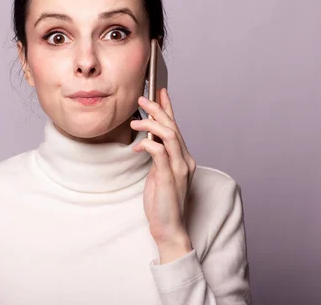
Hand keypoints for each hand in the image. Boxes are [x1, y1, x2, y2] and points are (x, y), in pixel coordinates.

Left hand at [130, 88, 196, 262]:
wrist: (168, 228)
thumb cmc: (162, 203)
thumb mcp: (159, 174)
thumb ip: (158, 157)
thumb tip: (148, 141)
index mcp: (183, 158)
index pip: (176, 127)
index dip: (168, 108)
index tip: (159, 92)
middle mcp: (185, 160)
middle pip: (173, 126)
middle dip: (157, 109)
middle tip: (142, 99)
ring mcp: (179, 168)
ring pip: (169, 135)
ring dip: (151, 124)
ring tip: (135, 122)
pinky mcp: (169, 177)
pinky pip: (160, 153)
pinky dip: (148, 144)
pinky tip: (138, 146)